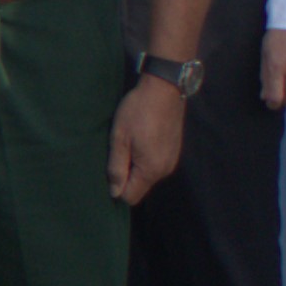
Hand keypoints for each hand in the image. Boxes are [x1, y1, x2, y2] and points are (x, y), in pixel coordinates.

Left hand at [106, 75, 184, 202]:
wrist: (164, 89)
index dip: (117, 187)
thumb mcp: (119, 139)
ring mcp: (172, 160)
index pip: (130, 196)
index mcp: (151, 169)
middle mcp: (165, 170)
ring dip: (136, 166)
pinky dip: (146, 158)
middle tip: (119, 151)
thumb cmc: (137, 111)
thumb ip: (116, 168)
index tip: (111, 167)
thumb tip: (114, 193)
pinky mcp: (174, 151)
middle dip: (127, 176)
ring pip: (148, 176)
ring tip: (131, 142)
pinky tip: (142, 138)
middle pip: (140, 187)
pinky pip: (156, 165)